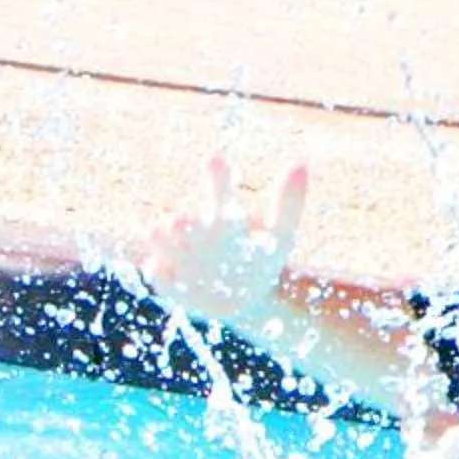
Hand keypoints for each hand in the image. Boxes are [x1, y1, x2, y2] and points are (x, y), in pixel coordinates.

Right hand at [137, 156, 307, 331]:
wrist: (248, 300)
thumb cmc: (262, 259)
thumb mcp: (281, 235)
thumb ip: (289, 201)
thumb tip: (301, 163)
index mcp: (222, 216)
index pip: (218, 189)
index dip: (216, 175)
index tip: (216, 158)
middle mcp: (196, 231)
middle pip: (181, 219)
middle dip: (181, 221)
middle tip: (185, 221)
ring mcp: (180, 255)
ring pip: (157, 237)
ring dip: (162, 238)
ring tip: (167, 237)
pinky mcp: (170, 281)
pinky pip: (156, 273)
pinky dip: (160, 271)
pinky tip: (168, 271)